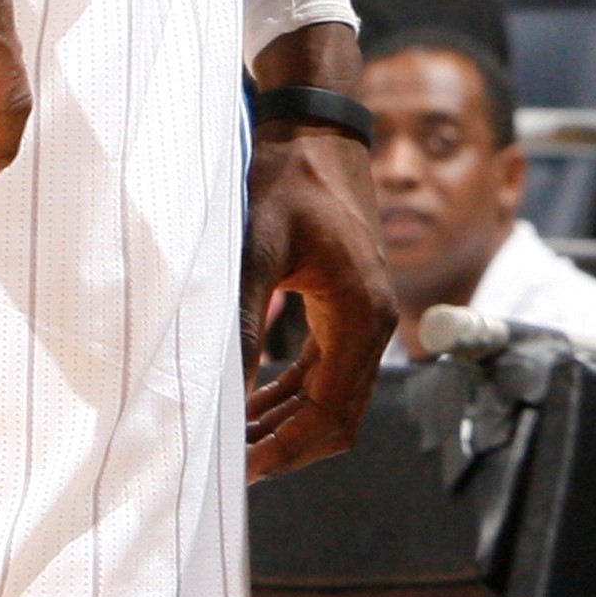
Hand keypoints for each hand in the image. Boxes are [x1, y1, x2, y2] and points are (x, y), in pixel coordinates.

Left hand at [240, 23, 393, 479]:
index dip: (288, 449)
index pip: (332, 413)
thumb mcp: (258, 247)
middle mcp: (372, 320)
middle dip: (288, 447)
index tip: (241, 469)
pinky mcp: (347, 305)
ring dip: (287, 424)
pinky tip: (251, 402)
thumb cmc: (289, 177)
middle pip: (339, 416)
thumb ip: (245, 322)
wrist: (315, 127)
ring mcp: (363, 313)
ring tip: (232, 441)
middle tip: (231, 465)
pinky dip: (293, 394)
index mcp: (361, 312)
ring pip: (333, 397)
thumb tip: (223, 395)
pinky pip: (326, 369)